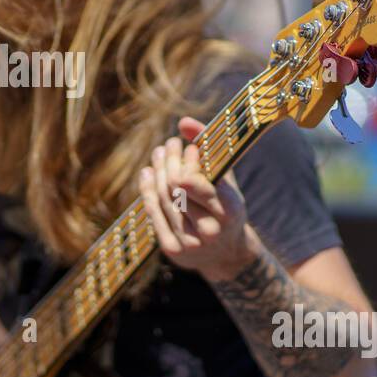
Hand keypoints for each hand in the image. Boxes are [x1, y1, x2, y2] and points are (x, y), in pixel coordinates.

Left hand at [136, 116, 262, 282]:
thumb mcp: (226, 179)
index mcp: (229, 210)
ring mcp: (190, 243)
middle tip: (168, 145)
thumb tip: (183, 122)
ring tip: (159, 153)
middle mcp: (210, 229)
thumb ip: (210, 148)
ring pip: (162, 197)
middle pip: (175, 187)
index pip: (194, 181)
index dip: (186, 162)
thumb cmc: (226, 206)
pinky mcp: (173, 250)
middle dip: (170, 160)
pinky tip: (147, 173)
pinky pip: (153, 213)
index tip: (189, 148)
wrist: (227, 254)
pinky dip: (147, 190)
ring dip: (158, 171)